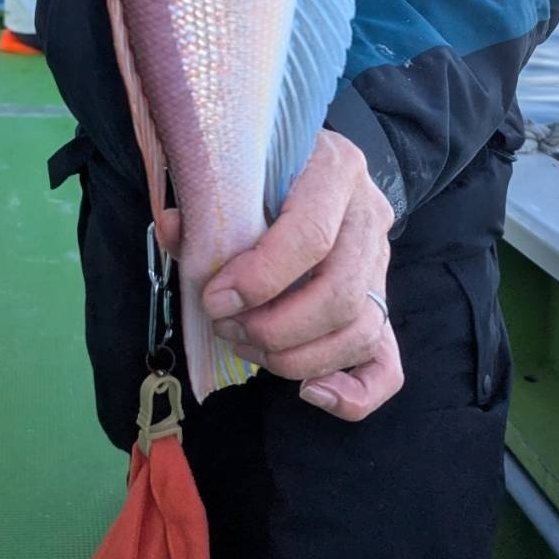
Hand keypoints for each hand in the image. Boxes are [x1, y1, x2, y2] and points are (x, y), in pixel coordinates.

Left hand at [160, 130, 403, 421]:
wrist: (312, 164)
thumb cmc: (266, 168)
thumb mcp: (238, 169)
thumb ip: (205, 204)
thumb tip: (172, 229)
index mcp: (336, 170)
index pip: (311, 236)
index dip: (260, 279)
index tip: (215, 299)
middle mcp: (369, 216)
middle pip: (341, 294)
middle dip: (275, 328)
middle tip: (228, 327)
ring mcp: (381, 263)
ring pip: (361, 331)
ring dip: (296, 357)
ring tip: (246, 345)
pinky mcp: (382, 303)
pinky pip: (386, 365)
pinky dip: (353, 393)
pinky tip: (311, 393)